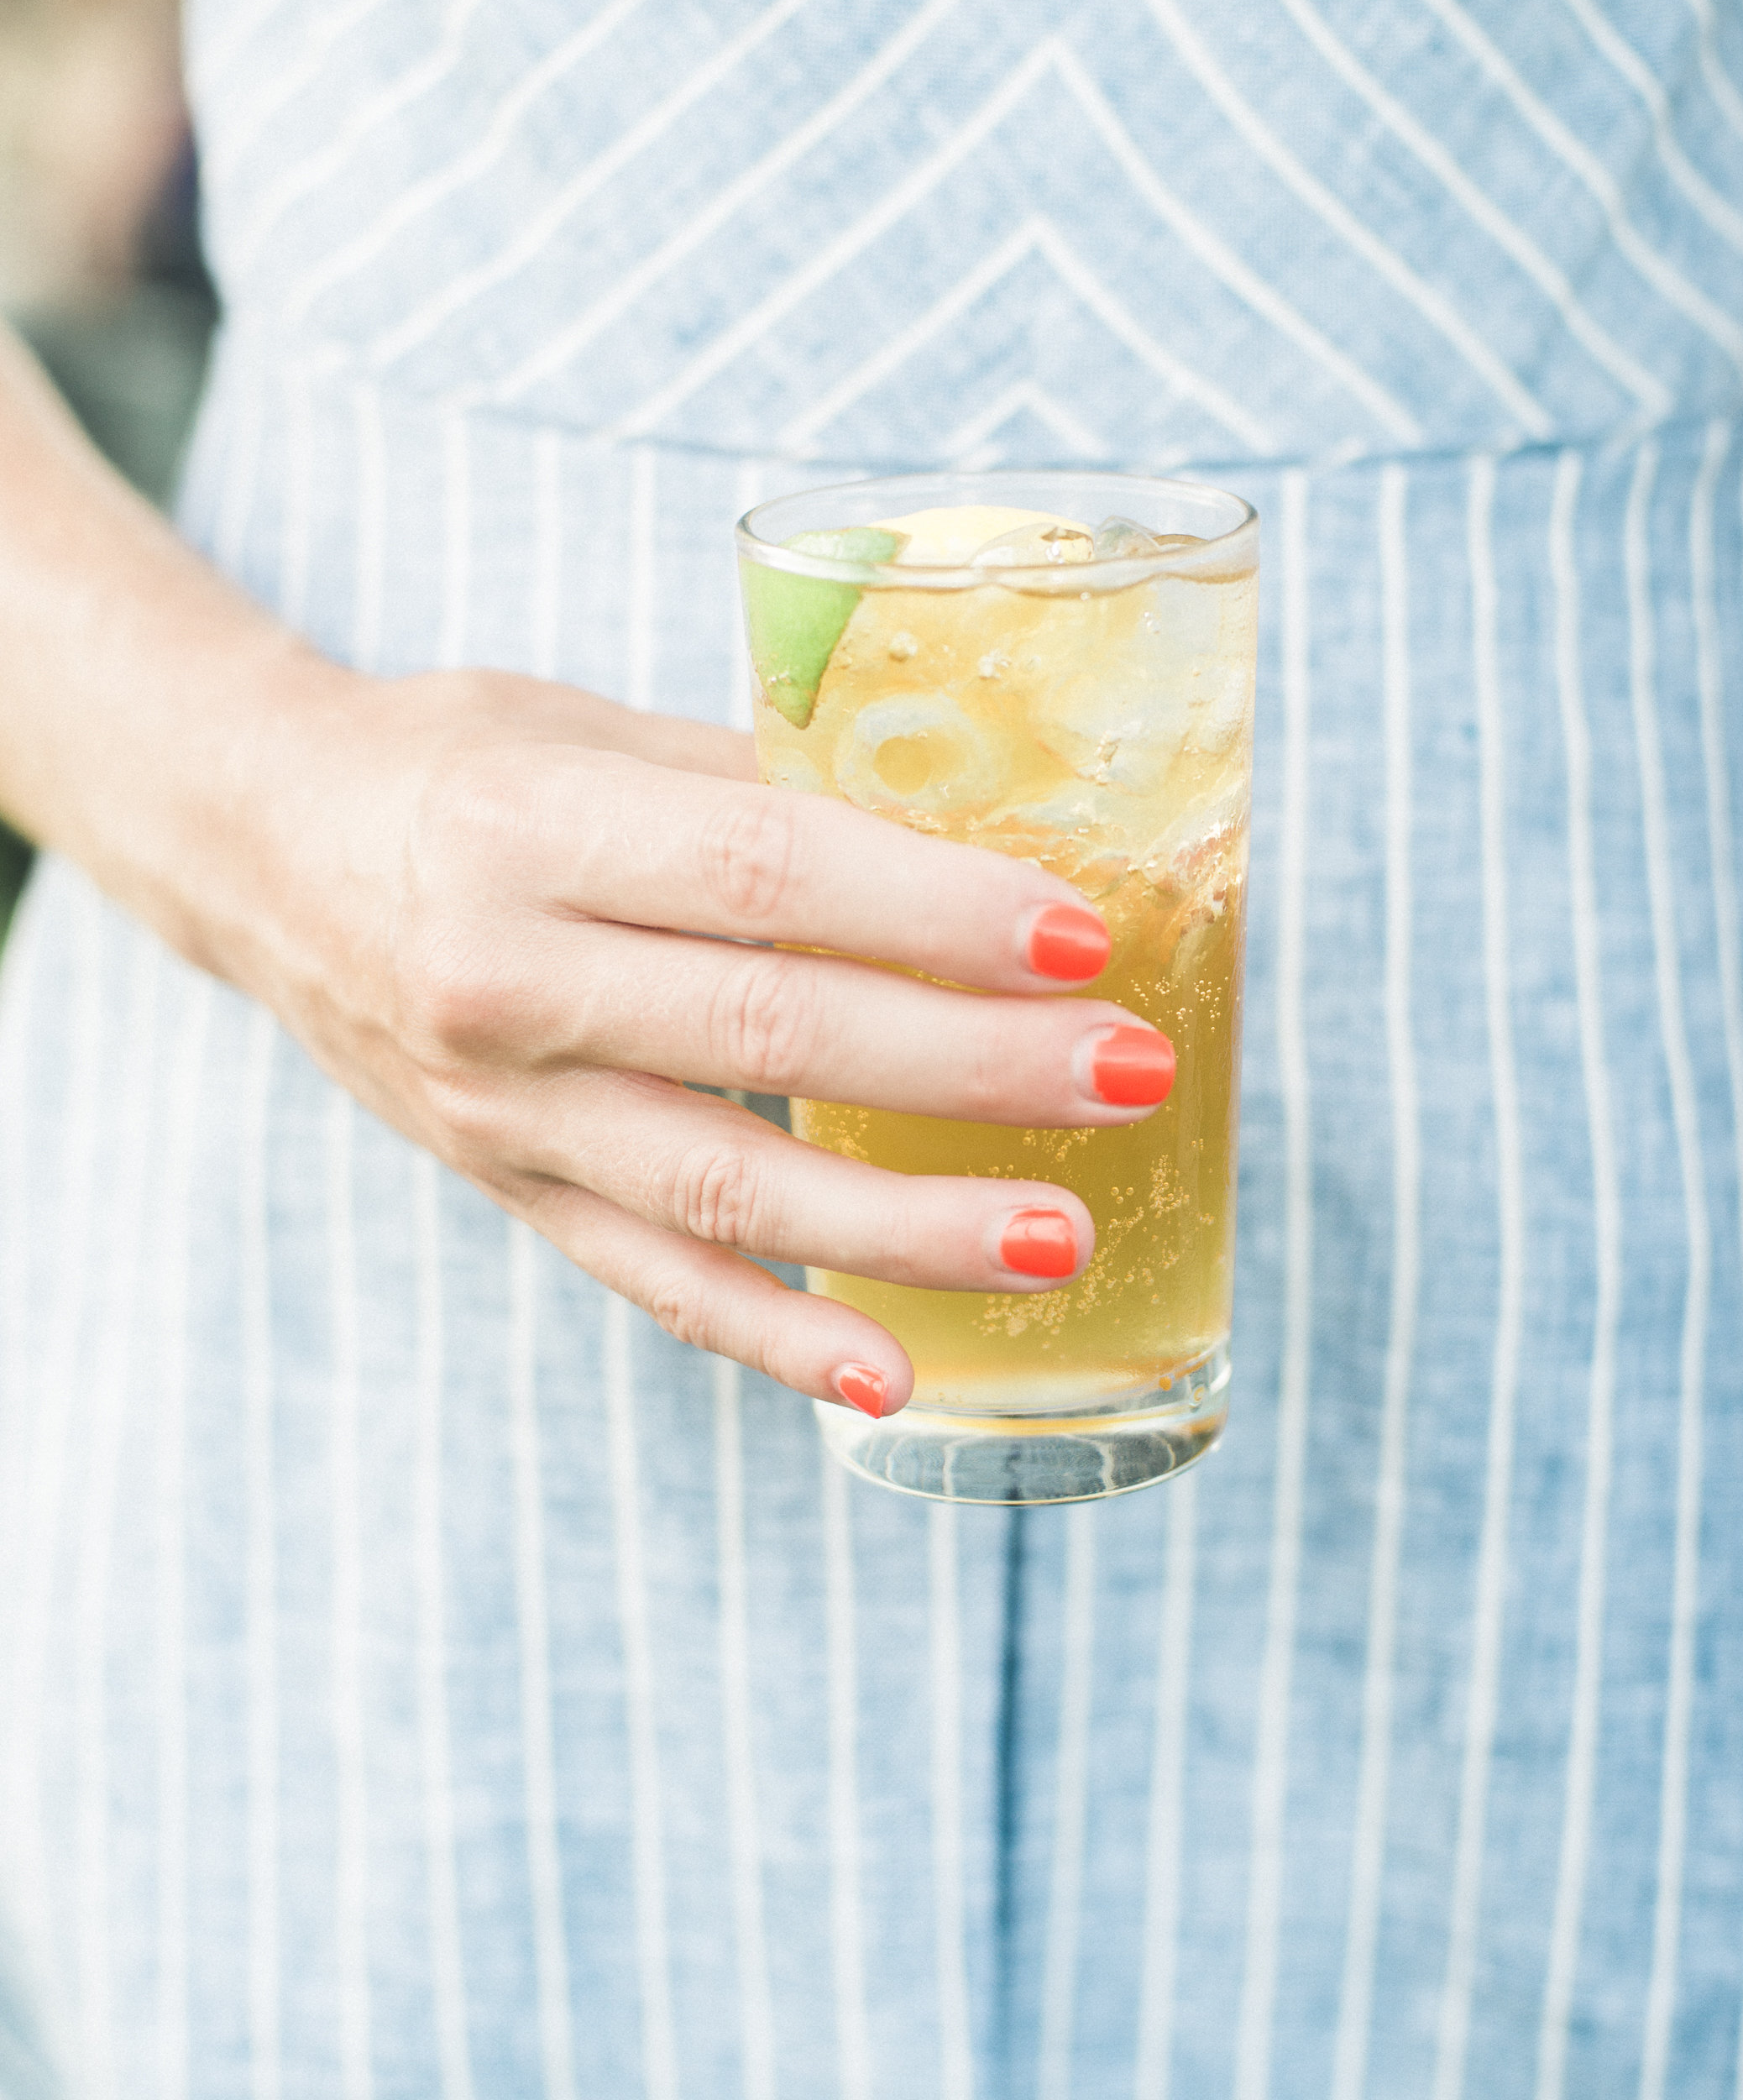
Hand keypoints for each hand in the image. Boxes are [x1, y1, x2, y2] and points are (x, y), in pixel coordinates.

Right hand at [226, 662, 1170, 1414]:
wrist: (255, 852)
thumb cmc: (457, 763)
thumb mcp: (591, 726)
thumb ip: (762, 784)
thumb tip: (975, 823)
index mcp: (533, 828)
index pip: (764, 874)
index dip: (930, 911)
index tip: (1079, 935)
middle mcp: (504, 978)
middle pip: (771, 1032)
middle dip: (970, 1065)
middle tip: (1130, 1074)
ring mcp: (500, 1106)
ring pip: (725, 1186)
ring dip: (906, 1225)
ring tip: (1064, 1239)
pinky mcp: (507, 1188)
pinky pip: (652, 1278)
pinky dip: (774, 1334)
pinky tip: (891, 1373)